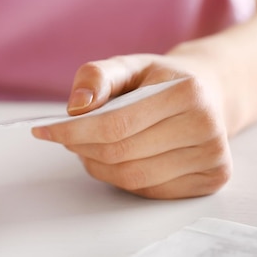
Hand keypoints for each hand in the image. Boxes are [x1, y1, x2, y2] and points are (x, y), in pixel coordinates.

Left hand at [31, 53, 231, 198]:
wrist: (210, 94)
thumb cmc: (160, 80)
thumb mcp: (128, 66)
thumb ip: (97, 77)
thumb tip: (76, 106)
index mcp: (187, 91)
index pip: (116, 123)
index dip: (74, 131)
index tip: (43, 131)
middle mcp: (207, 126)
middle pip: (122, 153)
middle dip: (83, 148)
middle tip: (65, 139)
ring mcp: (213, 156)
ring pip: (134, 177)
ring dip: (99, 166)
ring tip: (88, 148)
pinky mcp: (213, 179)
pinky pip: (150, 190)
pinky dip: (122, 178)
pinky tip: (116, 160)